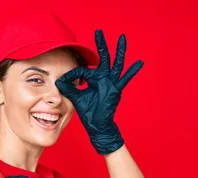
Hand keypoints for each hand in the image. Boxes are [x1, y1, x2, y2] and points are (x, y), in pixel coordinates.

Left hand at [55, 30, 143, 154]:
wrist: (97, 125)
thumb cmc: (89, 112)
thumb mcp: (76, 98)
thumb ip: (68, 88)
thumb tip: (57, 81)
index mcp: (93, 79)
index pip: (83, 70)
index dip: (72, 74)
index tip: (64, 81)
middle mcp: (103, 78)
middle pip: (103, 57)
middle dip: (100, 44)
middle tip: (98, 31)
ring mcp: (111, 82)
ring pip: (116, 63)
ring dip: (119, 51)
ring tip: (122, 38)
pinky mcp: (116, 89)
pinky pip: (125, 79)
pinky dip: (132, 71)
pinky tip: (140, 63)